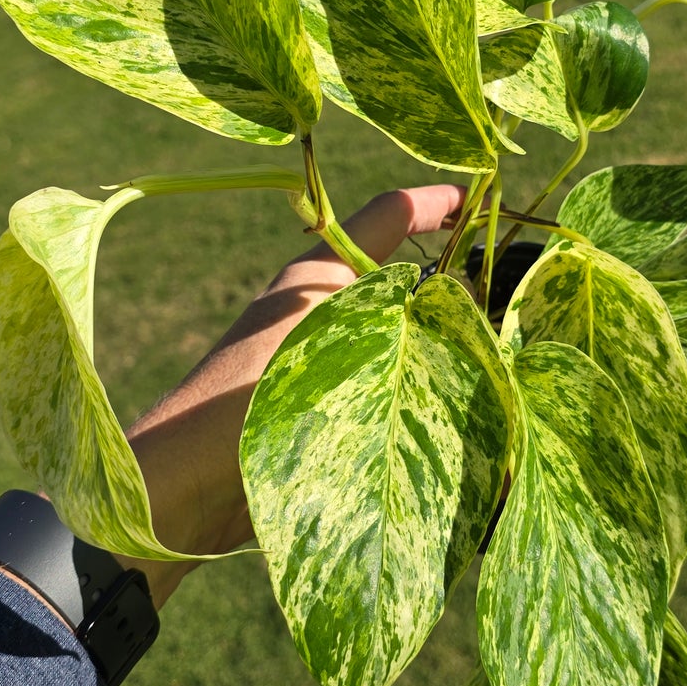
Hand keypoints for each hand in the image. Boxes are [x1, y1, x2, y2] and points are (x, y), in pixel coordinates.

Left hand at [121, 184, 464, 607]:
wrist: (182, 483)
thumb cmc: (250, 406)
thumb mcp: (338, 352)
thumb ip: (403, 326)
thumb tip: (462, 306)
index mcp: (318, 273)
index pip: (388, 215)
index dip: (436, 203)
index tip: (481, 202)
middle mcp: (313, 302)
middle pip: (392, 270)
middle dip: (446, 275)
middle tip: (504, 294)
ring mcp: (308, 350)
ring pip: (385, 324)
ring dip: (430, 331)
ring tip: (488, 351)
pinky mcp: (303, 398)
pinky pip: (370, 370)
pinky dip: (407, 375)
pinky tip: (443, 403)